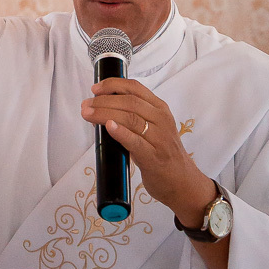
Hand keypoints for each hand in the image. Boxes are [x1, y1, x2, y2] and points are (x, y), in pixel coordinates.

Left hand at [81, 77, 216, 226]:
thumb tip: (101, 108)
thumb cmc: (163, 154)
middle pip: (129, 102)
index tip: (95, 88)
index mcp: (160, 108)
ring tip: (88, 114)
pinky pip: (135, 141)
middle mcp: (161, 119)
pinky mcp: (154, 158)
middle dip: (103, 101)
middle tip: (85, 105)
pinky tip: (109, 127)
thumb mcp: (154, 128)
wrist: (183, 183)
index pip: (135, 88)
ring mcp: (160, 138)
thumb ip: (135, 116)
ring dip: (104, 113)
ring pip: (130, 118)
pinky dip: (121, 132)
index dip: (113, 85)